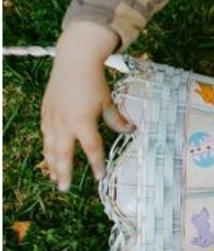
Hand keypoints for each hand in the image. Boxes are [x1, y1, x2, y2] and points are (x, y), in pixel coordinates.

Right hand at [40, 22, 132, 191]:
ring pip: (50, 148)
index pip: (92, 149)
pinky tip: (49, 156)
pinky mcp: (46, 113)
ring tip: (55, 178)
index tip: (100, 176)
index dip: (96, 164)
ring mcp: (52, 119)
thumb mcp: (108, 101)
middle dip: (64, 173)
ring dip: (52, 164)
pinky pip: (45, 136)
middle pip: (63, 155)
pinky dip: (47, 148)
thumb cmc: (94, 82)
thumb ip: (116, 119)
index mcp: (83, 122)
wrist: (74, 62)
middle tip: (65, 189)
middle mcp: (65, 123)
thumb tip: (131, 131)